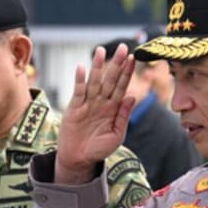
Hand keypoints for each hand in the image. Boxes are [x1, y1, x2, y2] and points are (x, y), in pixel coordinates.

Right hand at [54, 44, 136, 183]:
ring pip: (94, 82)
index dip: (127, 72)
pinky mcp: (74, 108)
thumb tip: (132, 96)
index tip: (133, 58)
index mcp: (113, 108)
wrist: (80, 160)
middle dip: (116, 64)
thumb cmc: (99, 149)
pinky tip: (81, 68)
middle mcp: (101, 102)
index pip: (122, 86)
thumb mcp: (117, 135)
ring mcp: (87, 104)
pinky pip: (78, 92)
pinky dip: (79, 80)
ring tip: (101, 51)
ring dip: (97, 66)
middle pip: (110, 79)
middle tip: (122, 47)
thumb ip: (124, 116)